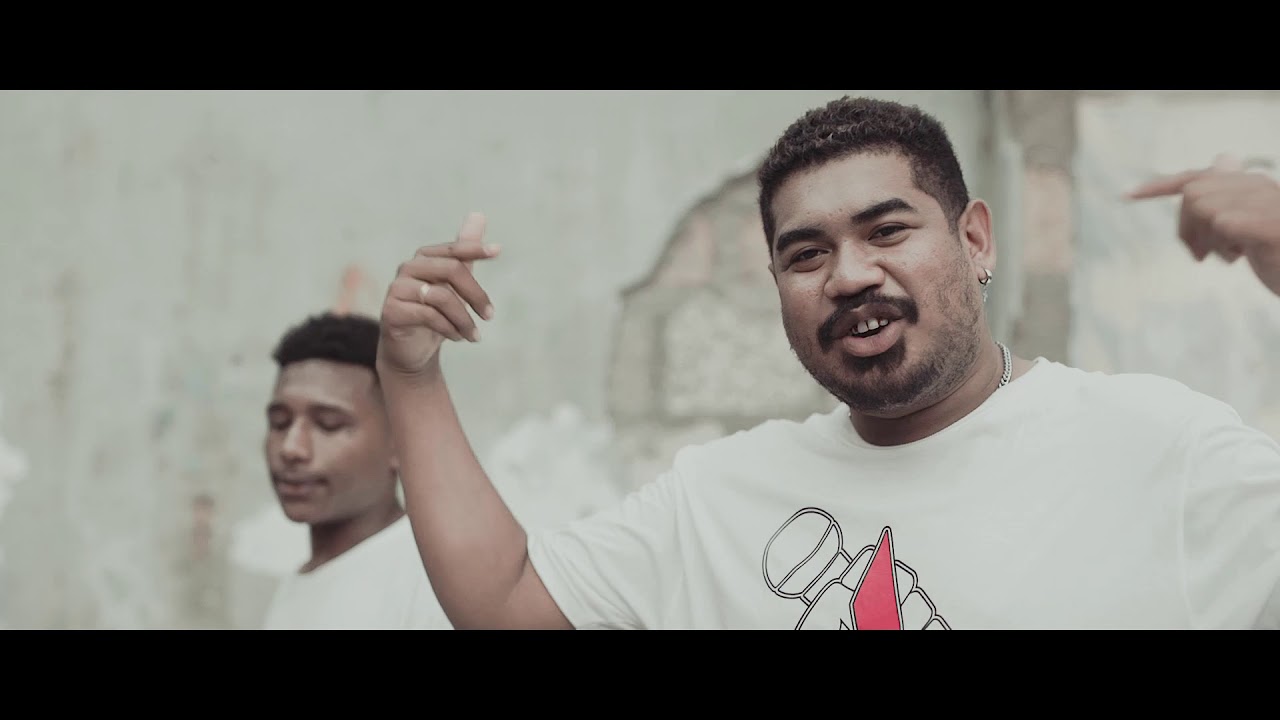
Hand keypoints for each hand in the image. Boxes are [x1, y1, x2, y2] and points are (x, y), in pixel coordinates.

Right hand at [377, 212, 500, 378]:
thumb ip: (464, 254)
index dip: (475, 248)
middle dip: (476, 294)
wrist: (410, 351)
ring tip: (474, 335)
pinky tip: (457, 338)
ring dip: (464, 319)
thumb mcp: (454, 284)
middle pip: (451, 269)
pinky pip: (428, 315)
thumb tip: (478, 215)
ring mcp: (397, 289)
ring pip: (442, 296)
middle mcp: (408, 268)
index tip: (498, 251)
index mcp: (424, 258)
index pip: (453, 249)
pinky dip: (449, 328)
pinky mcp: (391, 311)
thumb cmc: (435, 315)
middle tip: (490, 315)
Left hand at [1127, 154, 1279, 296]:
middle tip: (1202, 255)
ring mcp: (1268, 203)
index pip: (1197, 177)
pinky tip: (1241, 255)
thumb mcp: (1248, 229)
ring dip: (1208, 239)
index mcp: (1250, 185)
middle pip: (1194, 195)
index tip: (1128, 196)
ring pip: (1206, 208)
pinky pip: (1225, 221)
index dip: (1161, 185)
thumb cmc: (1279, 254)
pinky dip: (1222, 241)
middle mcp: (1259, 186)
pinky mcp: (1272, 225)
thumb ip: (1228, 201)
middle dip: (1187, 228)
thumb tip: (1223, 160)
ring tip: (1231, 255)